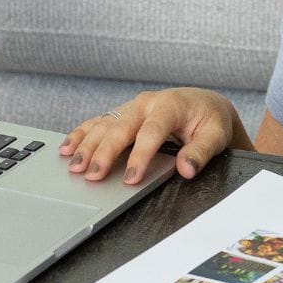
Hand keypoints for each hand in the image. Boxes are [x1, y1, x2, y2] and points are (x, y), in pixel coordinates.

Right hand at [59, 88, 245, 184]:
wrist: (204, 104)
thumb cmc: (209, 121)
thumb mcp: (215, 136)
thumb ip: (201, 152)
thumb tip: (187, 169)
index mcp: (169, 105)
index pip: (151, 132)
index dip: (140, 156)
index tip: (131, 179)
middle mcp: (146, 104)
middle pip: (120, 128)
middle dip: (104, 153)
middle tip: (92, 176)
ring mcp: (130, 108)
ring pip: (104, 125)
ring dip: (86, 146)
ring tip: (74, 166)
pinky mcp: (121, 114)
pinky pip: (97, 123)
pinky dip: (80, 135)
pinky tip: (66, 148)